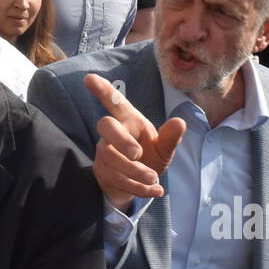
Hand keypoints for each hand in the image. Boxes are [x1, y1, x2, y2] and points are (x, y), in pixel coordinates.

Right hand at [84, 73, 185, 212]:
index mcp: (129, 121)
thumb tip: (180, 122)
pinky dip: (138, 187)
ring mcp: (104, 152)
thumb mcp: (164, 149)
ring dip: (134, 171)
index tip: (89, 77)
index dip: (103, 90)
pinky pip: (115, 179)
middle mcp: (113, 133)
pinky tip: (156, 191)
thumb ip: (170, 137)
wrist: (138, 184)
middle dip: (120, 139)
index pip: (114, 101)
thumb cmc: (150, 157)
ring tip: (155, 179)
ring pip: (110, 158)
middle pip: (105, 126)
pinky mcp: (102, 171)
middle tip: (137, 154)